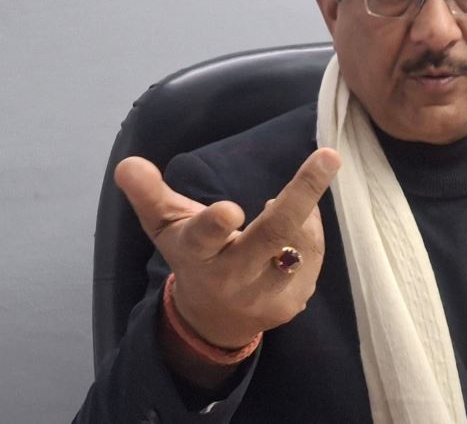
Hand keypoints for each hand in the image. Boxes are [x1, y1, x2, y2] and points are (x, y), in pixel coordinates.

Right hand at [114, 148, 340, 348]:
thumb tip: (128, 163)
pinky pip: (312, 256)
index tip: (229, 209)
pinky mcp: (291, 305)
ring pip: (300, 244)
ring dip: (304, 211)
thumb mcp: (166, 226)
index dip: (214, 225)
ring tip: (296, 191)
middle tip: (328, 157)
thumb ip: (149, 194)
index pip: (202, 239)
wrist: (214, 320)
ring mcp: (264, 296)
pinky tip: (298, 220)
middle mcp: (230, 279)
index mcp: (196, 255)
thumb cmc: (192, 257)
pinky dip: (310, 229)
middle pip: (271, 236)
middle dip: (300, 195)